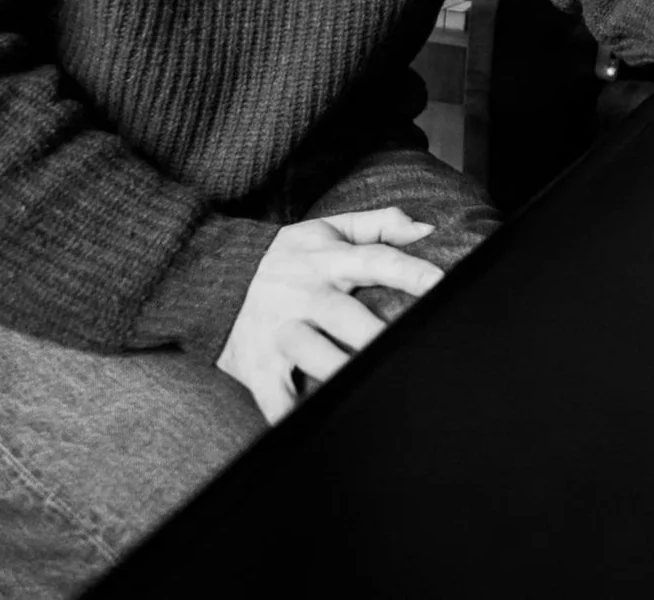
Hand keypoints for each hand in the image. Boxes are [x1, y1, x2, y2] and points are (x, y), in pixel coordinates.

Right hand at [216, 207, 443, 423]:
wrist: (212, 277)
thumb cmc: (285, 258)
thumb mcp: (326, 230)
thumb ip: (377, 225)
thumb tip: (426, 229)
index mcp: (326, 261)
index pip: (375, 260)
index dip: (410, 271)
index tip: (441, 284)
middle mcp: (304, 295)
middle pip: (346, 316)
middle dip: (375, 335)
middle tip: (410, 348)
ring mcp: (281, 332)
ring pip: (315, 357)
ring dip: (342, 373)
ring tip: (372, 387)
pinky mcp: (260, 366)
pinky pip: (277, 398)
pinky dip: (294, 416)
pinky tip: (322, 429)